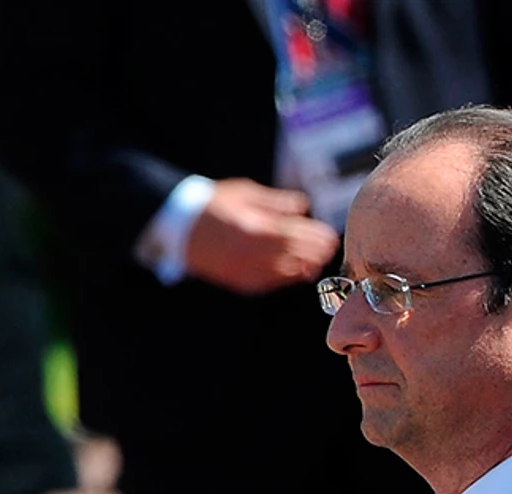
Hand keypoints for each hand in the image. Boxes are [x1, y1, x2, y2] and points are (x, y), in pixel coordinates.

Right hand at [184, 179, 340, 295]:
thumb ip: (275, 202)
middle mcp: (251, 252)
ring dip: (306, 266)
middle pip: (293, 254)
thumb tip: (303, 204)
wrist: (180, 228)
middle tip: (331, 247)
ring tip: (320, 260)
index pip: (293, 234)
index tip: (330, 234)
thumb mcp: (243, 193)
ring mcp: (245, 269)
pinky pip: (270, 282)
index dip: (314, 236)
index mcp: (253, 227)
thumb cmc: (214, 205)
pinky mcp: (240, 281)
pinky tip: (301, 272)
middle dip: (315, 251)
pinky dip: (288, 277)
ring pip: (285, 271)